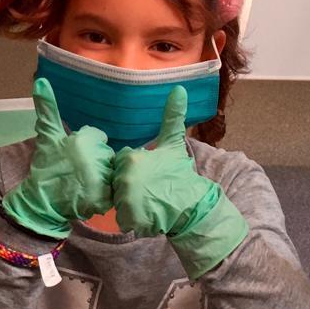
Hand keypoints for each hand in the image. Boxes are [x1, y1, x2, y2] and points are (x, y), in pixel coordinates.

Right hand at [0, 78, 115, 238]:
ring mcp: (99, 178)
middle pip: (107, 155)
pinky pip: (112, 192)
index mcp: (83, 139)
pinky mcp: (102, 198)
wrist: (40, 202)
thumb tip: (41, 79)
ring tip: (83, 185)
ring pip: (111, 172)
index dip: (87, 147)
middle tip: (77, 173)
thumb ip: (47, 109)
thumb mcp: (47, 136)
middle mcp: (94, 156)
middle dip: (95, 163)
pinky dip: (103, 196)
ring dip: (101, 179)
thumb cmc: (46, 167)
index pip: (98, 137)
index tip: (74, 157)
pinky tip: (88, 195)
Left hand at [113, 88, 247, 278]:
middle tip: (150, 188)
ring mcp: (127, 201)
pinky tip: (147, 214)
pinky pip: (123, 218)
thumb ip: (172, 117)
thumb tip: (179, 88)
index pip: (122, 162)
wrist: (192, 206)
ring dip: (131, 202)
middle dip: (130, 186)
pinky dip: (133, 219)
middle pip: (117, 181)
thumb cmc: (180, 174)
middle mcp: (126, 178)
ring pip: (118, 200)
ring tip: (149, 201)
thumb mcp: (174, 144)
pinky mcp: (130, 219)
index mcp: (133, 159)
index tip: (150, 174)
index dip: (135, 168)